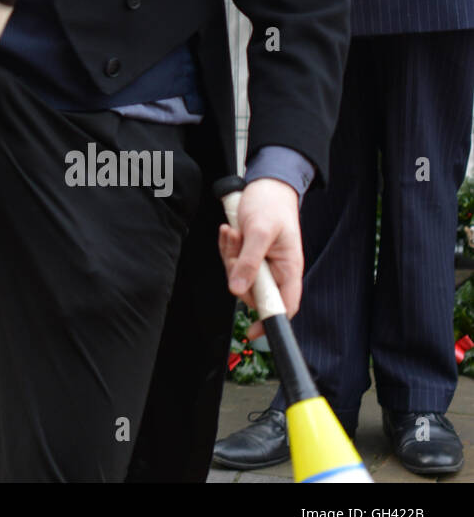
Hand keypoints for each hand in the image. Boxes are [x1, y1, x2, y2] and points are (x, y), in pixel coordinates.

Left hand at [217, 176, 302, 336]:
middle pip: (252, 290)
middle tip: (234, 244)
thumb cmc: (271, 205)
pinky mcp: (248, 253)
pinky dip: (226, 248)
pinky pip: (232, 261)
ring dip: (229, 255)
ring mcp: (261, 262)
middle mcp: (276, 270)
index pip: (284, 305)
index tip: (252, 332)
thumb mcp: (260, 232)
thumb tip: (238, 290)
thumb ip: (250, 261)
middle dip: (236, 271)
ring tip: (233, 232)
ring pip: (238, 275)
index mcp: (289, 269)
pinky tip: (229, 231)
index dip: (271, 321)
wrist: (267, 184)